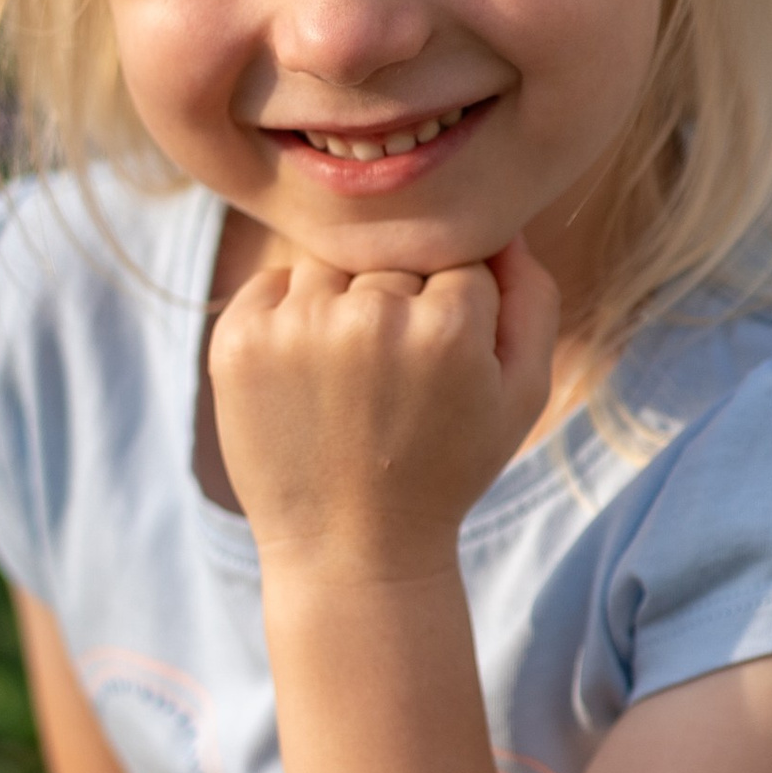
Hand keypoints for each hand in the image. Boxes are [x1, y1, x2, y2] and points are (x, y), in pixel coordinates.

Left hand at [209, 234, 558, 576]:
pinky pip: (273, 282)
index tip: (443, 360)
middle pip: (393, 256)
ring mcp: (297, 327)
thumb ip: (533, 297)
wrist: (351, 550)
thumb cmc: (446, 470)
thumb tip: (504, 222)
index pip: (460, 256)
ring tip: (349, 378)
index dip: (456, 306)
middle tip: (393, 378)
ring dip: (342, 302)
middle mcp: (371, 315)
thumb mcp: (522, 395)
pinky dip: (288, 315)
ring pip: (330, 262)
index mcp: (450, 325)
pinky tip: (305, 378)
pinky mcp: (238, 341)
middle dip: (400, 300)